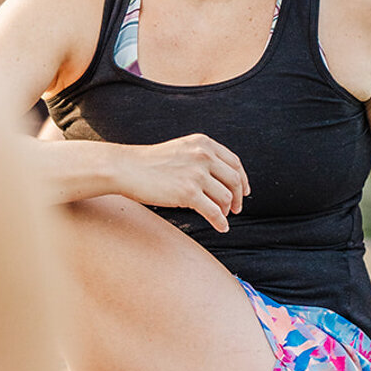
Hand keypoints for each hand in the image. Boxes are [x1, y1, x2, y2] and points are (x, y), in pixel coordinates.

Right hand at [115, 135, 249, 232]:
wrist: (126, 168)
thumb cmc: (150, 162)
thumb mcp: (182, 150)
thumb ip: (202, 157)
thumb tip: (222, 179)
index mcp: (203, 143)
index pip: (234, 162)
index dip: (242, 179)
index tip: (244, 191)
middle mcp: (203, 155)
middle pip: (234, 180)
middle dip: (237, 197)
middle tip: (235, 209)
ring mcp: (196, 174)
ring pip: (225, 197)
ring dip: (227, 211)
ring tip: (223, 218)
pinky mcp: (188, 193)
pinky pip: (214, 211)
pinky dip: (220, 222)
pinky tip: (221, 227)